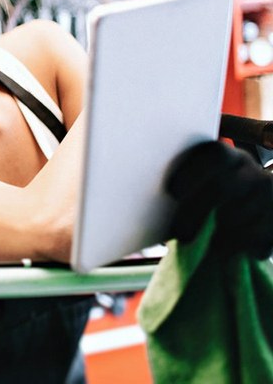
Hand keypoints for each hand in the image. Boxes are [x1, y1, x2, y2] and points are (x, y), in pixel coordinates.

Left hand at [165, 140, 272, 258]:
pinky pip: (254, 238)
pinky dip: (232, 246)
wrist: (250, 209)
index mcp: (227, 156)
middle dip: (196, 213)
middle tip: (181, 235)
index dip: (192, 172)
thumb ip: (181, 187)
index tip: (171, 192)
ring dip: (215, 234)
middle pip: (223, 188)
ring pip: (238, 217)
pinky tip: (219, 248)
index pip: (215, 156)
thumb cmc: (206, 197)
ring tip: (198, 242)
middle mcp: (251, 171)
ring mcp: (268, 194)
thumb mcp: (197, 185)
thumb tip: (144, 200)